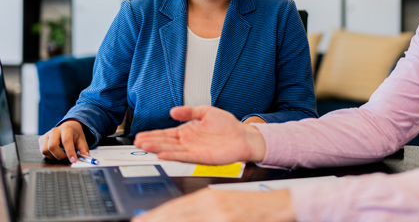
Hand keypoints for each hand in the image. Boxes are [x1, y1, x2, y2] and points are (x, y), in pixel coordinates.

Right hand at [38, 120, 89, 162]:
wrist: (68, 126)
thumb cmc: (74, 134)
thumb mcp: (81, 139)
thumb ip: (84, 148)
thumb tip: (86, 156)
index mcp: (66, 129)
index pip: (66, 141)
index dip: (70, 152)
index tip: (73, 160)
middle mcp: (55, 131)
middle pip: (52, 146)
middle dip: (60, 156)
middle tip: (66, 158)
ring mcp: (47, 135)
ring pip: (45, 150)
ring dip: (54, 156)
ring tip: (61, 155)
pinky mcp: (42, 139)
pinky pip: (42, 151)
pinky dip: (49, 155)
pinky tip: (55, 153)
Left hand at [131, 188, 294, 221]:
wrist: (279, 205)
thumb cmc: (250, 206)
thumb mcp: (220, 204)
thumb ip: (199, 211)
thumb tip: (178, 215)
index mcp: (208, 198)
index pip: (174, 208)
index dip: (155, 216)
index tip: (140, 220)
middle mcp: (212, 208)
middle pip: (176, 216)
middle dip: (156, 220)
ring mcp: (221, 218)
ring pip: (185, 220)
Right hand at [134, 106, 266, 164]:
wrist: (243, 136)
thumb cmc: (227, 125)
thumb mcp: (206, 111)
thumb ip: (189, 111)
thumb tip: (173, 111)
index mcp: (187, 131)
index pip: (166, 133)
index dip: (153, 134)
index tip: (140, 135)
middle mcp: (188, 142)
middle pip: (165, 142)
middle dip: (151, 142)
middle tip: (137, 142)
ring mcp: (193, 150)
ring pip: (171, 150)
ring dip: (158, 149)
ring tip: (144, 147)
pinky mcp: (201, 157)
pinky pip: (184, 157)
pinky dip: (173, 156)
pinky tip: (162, 155)